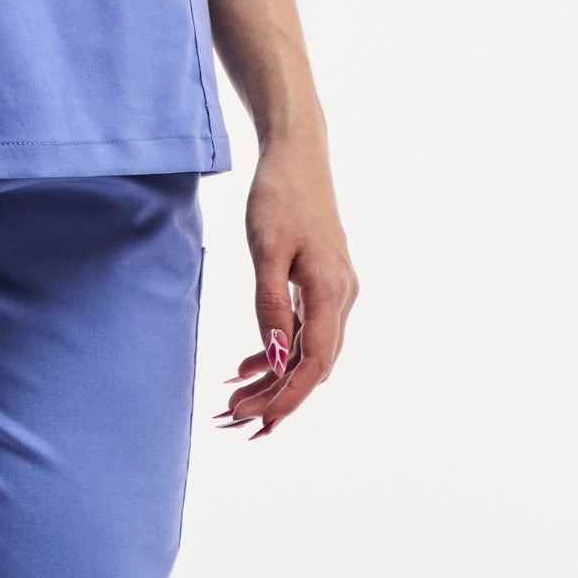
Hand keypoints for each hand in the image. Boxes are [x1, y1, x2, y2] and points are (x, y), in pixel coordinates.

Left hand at [216, 129, 357, 439]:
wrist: (296, 154)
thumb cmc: (279, 196)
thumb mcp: (267, 251)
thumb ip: (271, 306)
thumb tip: (277, 360)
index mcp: (332, 291)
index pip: (315, 362)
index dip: (290, 398)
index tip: (261, 423)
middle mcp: (341, 296)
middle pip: (314, 364)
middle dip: (279, 396)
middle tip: (237, 419)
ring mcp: (334, 289)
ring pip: (308, 349)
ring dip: (276, 376)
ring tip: (236, 399)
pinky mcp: (321, 281)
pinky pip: (303, 328)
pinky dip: (278, 349)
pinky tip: (247, 365)